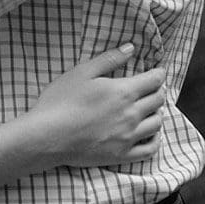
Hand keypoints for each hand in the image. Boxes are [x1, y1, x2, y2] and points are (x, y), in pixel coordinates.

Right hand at [23, 43, 166, 168]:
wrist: (47, 137)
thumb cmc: (60, 101)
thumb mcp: (81, 72)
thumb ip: (109, 59)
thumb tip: (131, 48)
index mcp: (123, 91)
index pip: (154, 80)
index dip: (158, 74)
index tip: (156, 72)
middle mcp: (132, 114)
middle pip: (158, 101)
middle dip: (157, 91)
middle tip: (151, 89)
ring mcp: (129, 137)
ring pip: (157, 124)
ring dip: (156, 113)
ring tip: (148, 110)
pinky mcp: (122, 155)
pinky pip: (150, 149)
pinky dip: (155, 140)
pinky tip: (149, 134)